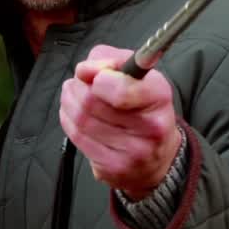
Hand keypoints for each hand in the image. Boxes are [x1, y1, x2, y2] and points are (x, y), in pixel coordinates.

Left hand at [59, 45, 183, 199]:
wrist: (158, 154)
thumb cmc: (144, 105)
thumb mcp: (136, 73)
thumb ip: (108, 59)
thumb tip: (84, 70)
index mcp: (159, 97)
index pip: (120, 89)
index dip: (97, 76)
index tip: (94, 73)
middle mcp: (150, 128)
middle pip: (91, 103)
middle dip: (77, 87)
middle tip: (78, 81)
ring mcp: (132, 152)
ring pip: (81, 120)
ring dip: (69, 102)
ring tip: (73, 94)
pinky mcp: (113, 168)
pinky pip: (78, 139)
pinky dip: (68, 121)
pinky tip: (73, 114)